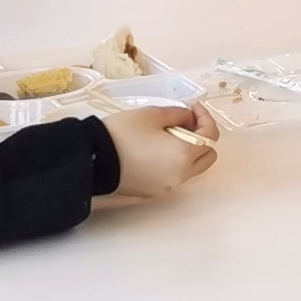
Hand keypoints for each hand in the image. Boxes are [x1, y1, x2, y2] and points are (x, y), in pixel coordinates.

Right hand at [100, 102, 219, 199]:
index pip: (210, 136)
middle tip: (185, 123)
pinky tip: (157, 150)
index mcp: (184, 155)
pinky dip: (174, 162)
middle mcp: (181, 175)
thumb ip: (179, 114)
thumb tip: (189, 119)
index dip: (205, 118)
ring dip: (188, 151)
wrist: (91, 160)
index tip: (194, 107)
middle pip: (207, 156)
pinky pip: (174, 176)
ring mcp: (168, 187)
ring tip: (168, 135)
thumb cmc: (121, 135)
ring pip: (191, 168)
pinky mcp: (154, 192)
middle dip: (202, 138)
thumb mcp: (152, 114)